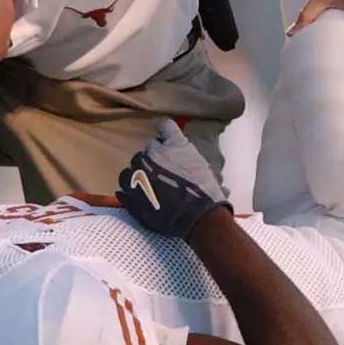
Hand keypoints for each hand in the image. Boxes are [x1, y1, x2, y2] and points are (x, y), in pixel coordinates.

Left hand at [117, 121, 227, 238]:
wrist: (197, 217)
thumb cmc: (207, 193)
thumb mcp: (208, 174)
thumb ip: (202, 172)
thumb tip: (220, 187)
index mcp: (175, 145)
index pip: (166, 127)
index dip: (167, 136)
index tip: (169, 143)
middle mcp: (154, 154)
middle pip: (148, 148)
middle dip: (154, 157)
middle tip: (162, 171)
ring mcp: (139, 172)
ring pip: (131, 166)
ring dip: (138, 173)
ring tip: (147, 186)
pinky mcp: (130, 193)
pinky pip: (122, 188)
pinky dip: (129, 192)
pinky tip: (138, 197)